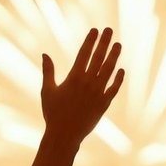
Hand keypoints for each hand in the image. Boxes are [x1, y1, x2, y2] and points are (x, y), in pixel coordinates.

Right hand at [40, 27, 122, 143]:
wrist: (64, 136)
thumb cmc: (53, 113)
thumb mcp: (47, 91)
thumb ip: (48, 71)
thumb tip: (44, 54)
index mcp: (73, 78)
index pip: (84, 53)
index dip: (90, 40)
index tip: (95, 30)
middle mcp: (87, 83)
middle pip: (99, 57)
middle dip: (104, 42)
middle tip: (109, 30)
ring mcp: (98, 93)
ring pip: (109, 70)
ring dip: (114, 56)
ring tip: (118, 45)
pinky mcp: (104, 103)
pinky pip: (114, 88)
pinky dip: (118, 78)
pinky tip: (120, 70)